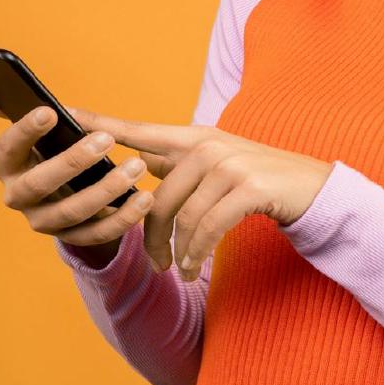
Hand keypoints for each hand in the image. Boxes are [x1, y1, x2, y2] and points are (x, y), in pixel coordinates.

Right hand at [0, 81, 154, 249]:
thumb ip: (11, 105)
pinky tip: (144, 199)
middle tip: (106, 139)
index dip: (24, 131)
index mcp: (5, 164)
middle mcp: (17, 196)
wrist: (64, 187)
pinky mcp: (71, 238)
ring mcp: (43, 221)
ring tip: (135, 166)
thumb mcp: (35, 127)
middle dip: (73, 161)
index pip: (8, 148)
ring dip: (106, 190)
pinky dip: (122, 218)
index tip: (49, 112)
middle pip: (40, 184)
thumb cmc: (49, 146)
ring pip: (71, 212)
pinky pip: (96, 234)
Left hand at [62, 106, 334, 280]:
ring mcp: (229, 163)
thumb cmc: (260, 183)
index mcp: (196, 138)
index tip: (68, 115)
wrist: (315, 190)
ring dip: (176, 252)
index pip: (140, 131)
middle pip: (157, 195)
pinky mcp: (247, 186)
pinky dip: (195, 253)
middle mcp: (209, 144)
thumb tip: (137, 161)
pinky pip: (205, 228)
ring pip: (181, 216)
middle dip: (150, 236)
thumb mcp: (218, 167)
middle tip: (153, 264)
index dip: (103, 125)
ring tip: (178, 269)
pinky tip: (192, 266)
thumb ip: (179, 163)